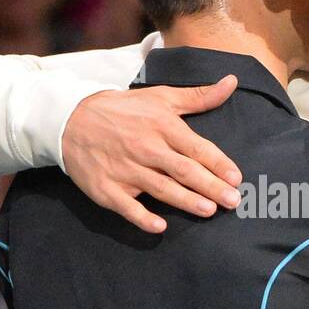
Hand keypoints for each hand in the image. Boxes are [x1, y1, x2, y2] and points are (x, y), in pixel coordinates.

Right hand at [63, 81, 243, 232]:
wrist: (71, 119)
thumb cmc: (124, 110)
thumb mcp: (161, 97)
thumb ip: (199, 96)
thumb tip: (232, 82)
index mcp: (162, 126)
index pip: (196, 147)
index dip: (218, 163)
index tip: (237, 178)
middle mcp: (146, 148)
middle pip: (183, 170)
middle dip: (210, 186)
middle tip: (233, 201)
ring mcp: (125, 169)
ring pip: (160, 188)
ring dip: (185, 200)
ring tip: (209, 211)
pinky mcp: (107, 188)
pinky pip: (126, 206)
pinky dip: (142, 216)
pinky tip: (159, 226)